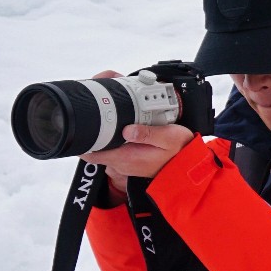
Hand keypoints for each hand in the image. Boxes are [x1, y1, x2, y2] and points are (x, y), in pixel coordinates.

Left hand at [80, 73, 192, 189]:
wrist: (188, 164)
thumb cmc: (180, 151)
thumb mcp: (170, 138)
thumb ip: (148, 134)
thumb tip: (127, 129)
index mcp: (127, 158)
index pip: (91, 153)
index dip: (82, 140)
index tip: (82, 122)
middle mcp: (121, 163)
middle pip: (93, 148)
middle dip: (90, 129)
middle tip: (94, 107)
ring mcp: (123, 162)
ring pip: (102, 147)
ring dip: (100, 131)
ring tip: (105, 109)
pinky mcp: (127, 157)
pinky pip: (112, 147)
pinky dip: (110, 135)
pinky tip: (117, 122)